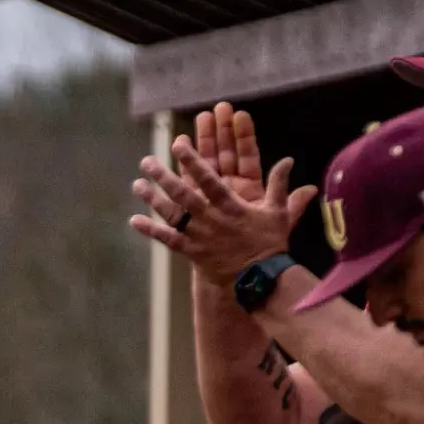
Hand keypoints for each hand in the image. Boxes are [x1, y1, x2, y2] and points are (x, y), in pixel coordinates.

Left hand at [128, 103, 318, 288]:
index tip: (178, 145)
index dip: (192, 160)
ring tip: (137, 185)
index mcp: (230, 205)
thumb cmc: (269, 243)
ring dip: (152, 199)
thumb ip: (279, 185)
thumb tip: (288, 160)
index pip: (208, 178)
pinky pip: (167, 240)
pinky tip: (134, 220)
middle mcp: (210, 218)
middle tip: (146, 162)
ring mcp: (198, 235)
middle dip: (163, 176)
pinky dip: (151, 231)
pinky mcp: (191, 252)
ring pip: (171, 214)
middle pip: (182, 194)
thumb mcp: (278, 212)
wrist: (260, 279)